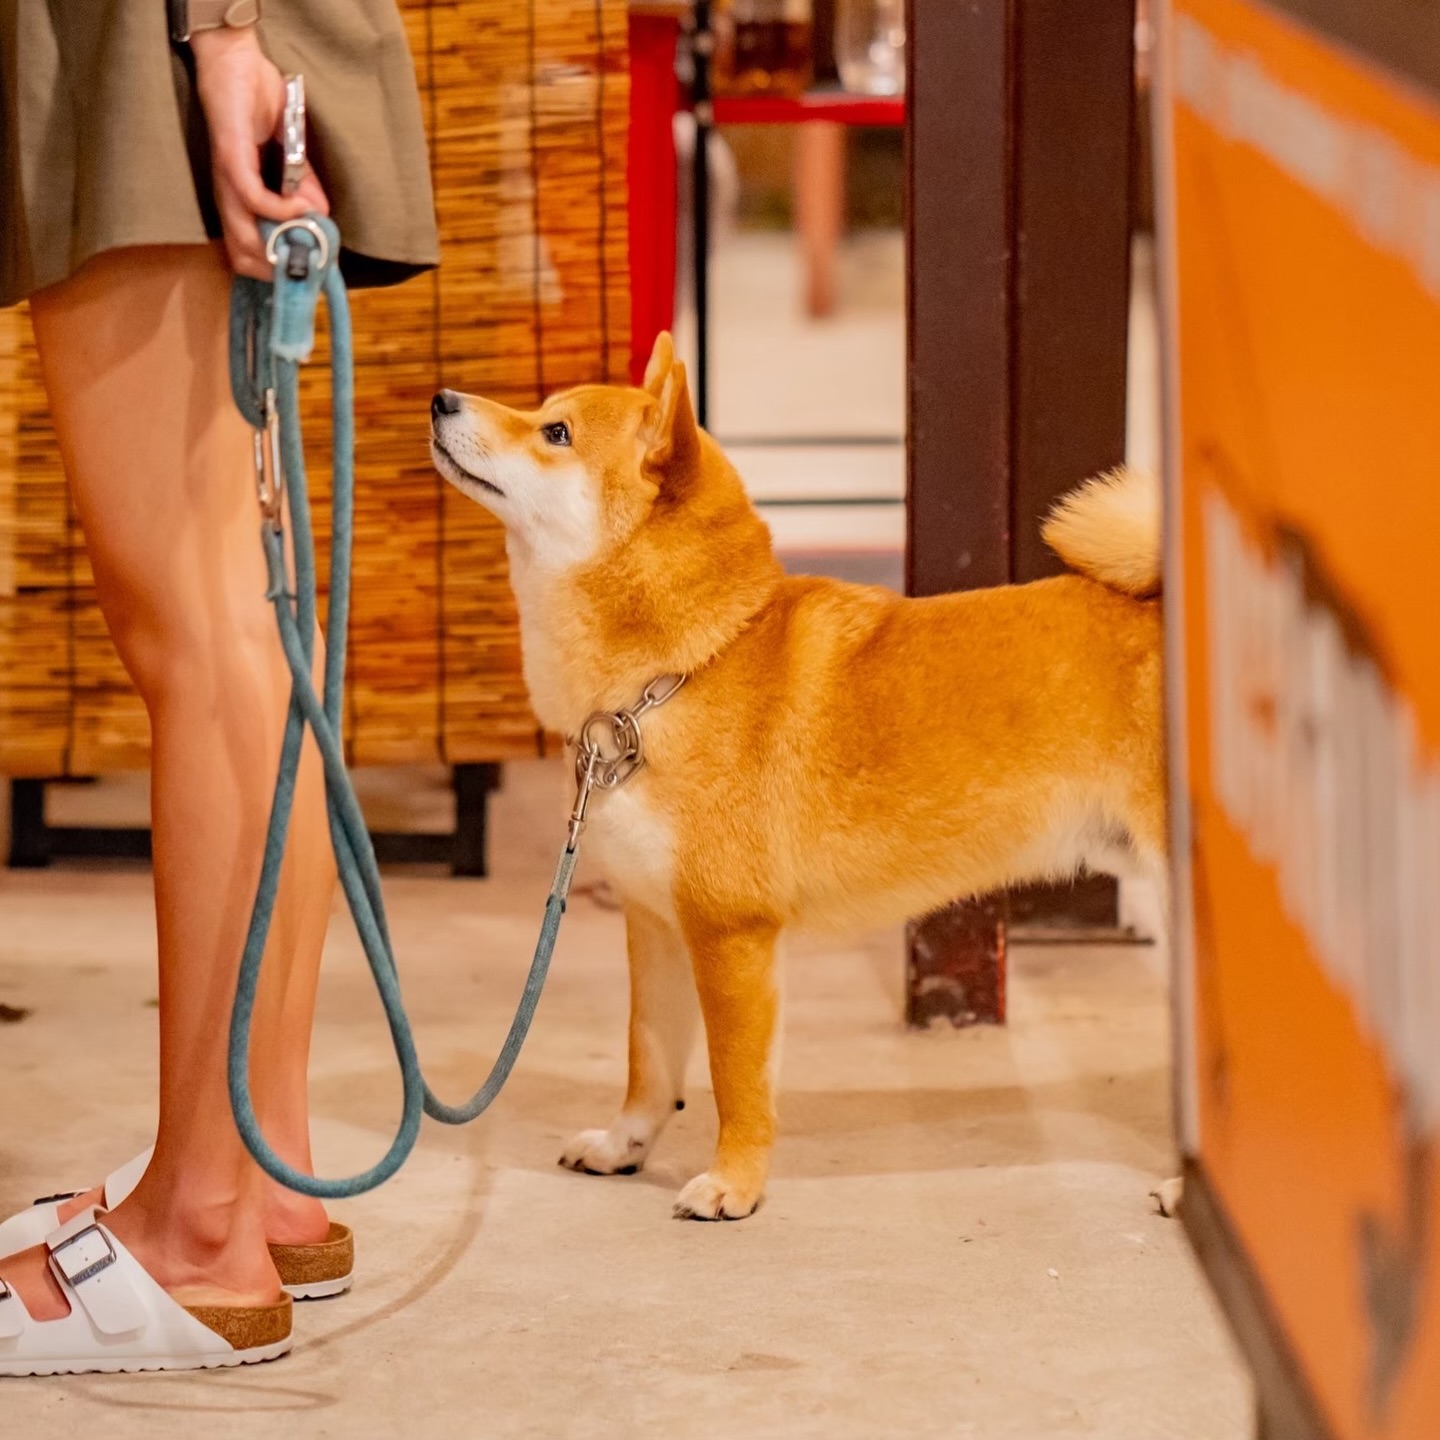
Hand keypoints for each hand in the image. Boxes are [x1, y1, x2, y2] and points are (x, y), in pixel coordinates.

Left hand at [192, 28, 329, 278]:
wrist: (236, 60)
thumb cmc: (258, 100)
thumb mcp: (292, 151)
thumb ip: (304, 184)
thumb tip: (320, 215)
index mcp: (239, 198)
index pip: (246, 252)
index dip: (275, 271)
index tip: (307, 273)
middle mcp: (228, 195)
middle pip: (240, 256)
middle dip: (277, 272)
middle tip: (308, 267)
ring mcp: (227, 179)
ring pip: (242, 236)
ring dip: (279, 247)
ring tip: (308, 242)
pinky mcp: (231, 158)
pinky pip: (253, 199)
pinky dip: (281, 209)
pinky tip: (304, 207)